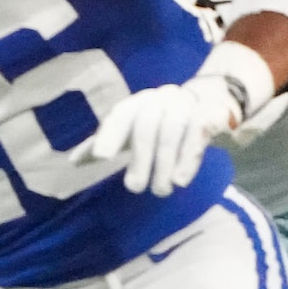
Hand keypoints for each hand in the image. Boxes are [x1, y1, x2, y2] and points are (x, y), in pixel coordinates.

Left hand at [83, 42, 271, 196]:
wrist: (214, 98)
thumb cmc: (163, 119)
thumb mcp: (134, 130)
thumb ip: (107, 142)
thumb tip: (73, 161)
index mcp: (140, 102)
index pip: (122, 114)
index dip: (110, 134)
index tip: (100, 157)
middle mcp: (162, 98)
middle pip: (147, 125)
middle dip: (140, 159)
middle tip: (134, 188)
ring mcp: (188, 103)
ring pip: (173, 130)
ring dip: (165, 164)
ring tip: (161, 190)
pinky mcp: (212, 114)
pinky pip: (199, 134)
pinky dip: (189, 159)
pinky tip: (181, 181)